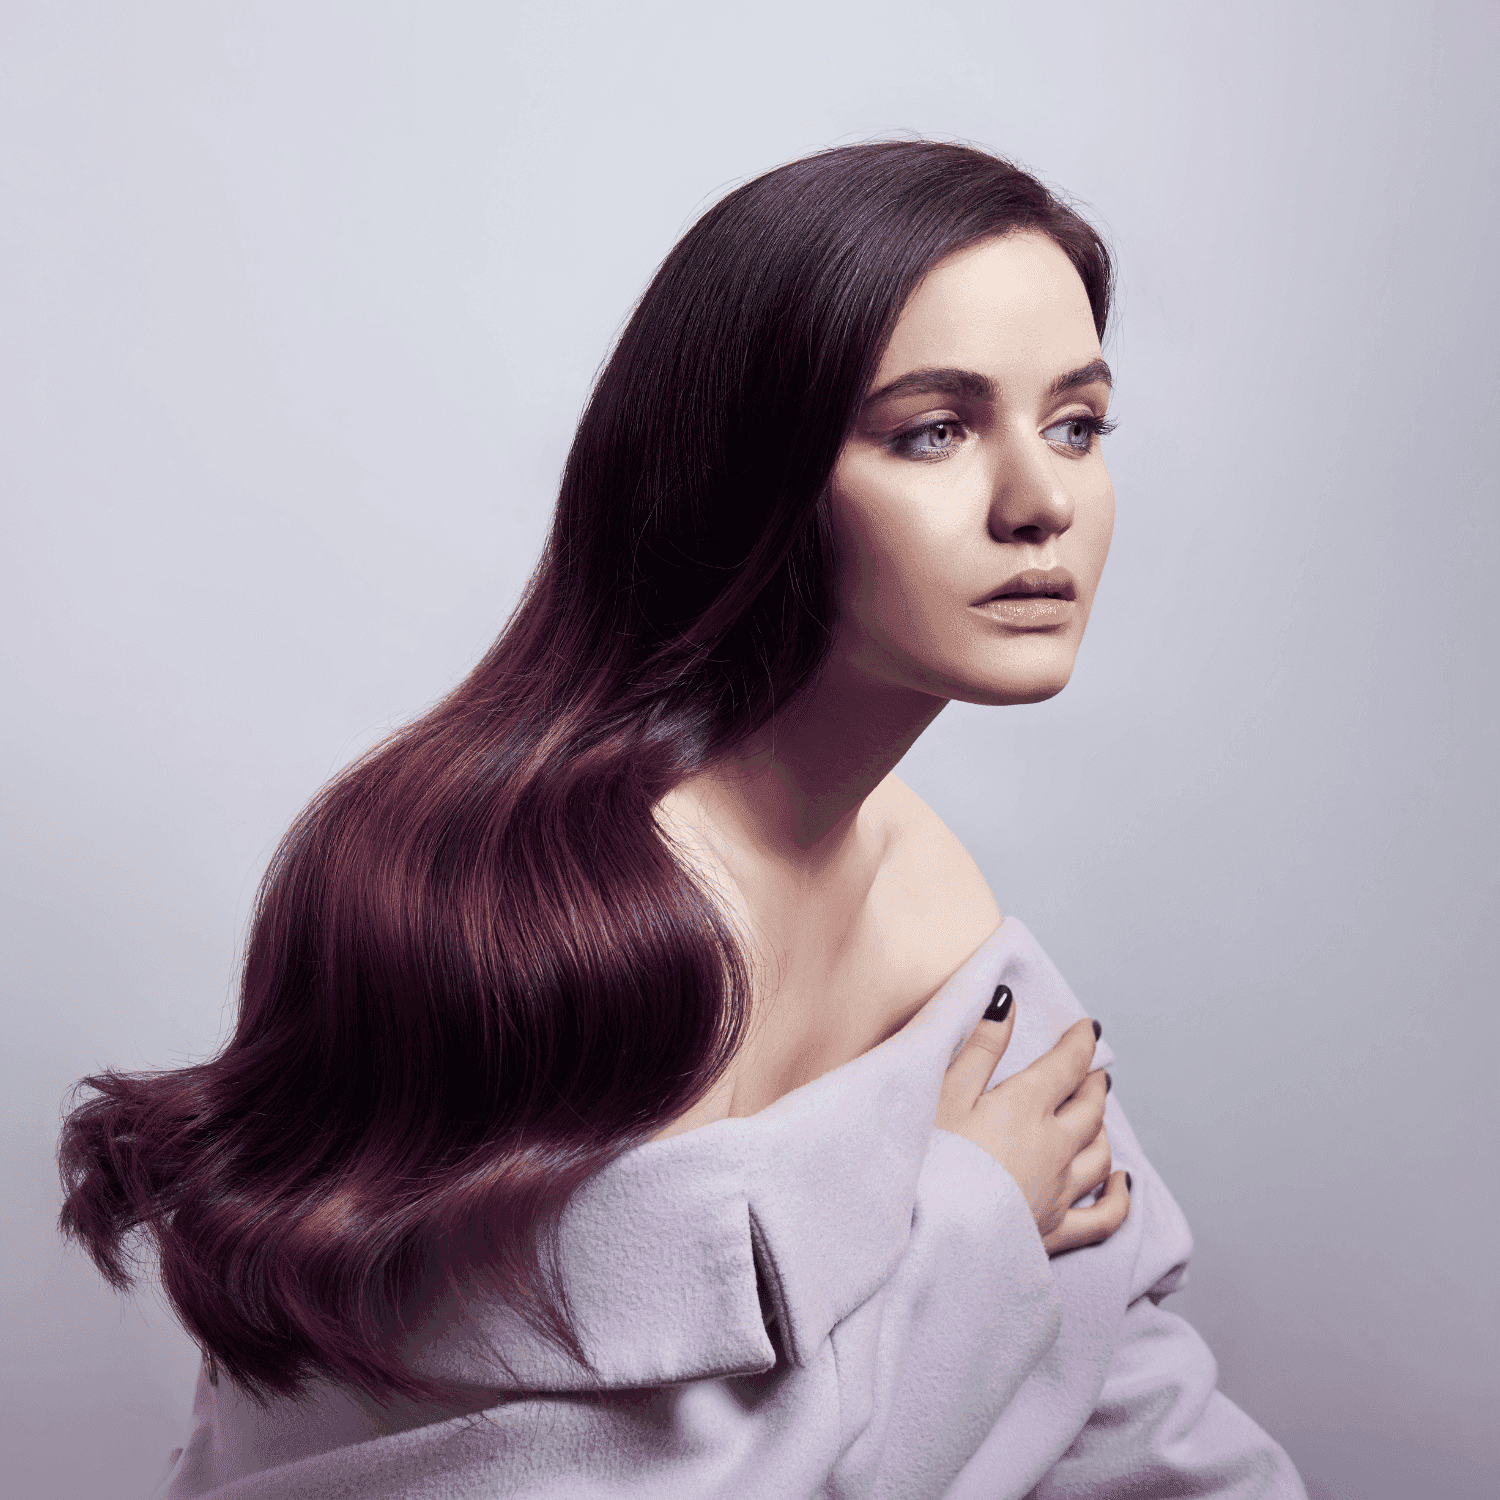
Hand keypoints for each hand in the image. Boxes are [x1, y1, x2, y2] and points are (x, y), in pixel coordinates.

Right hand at [935, 990, 1130, 1254]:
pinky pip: (1104, 1217)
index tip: (1089, 1028)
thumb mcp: (945, 1092)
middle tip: (1092, 1070)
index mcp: (1026, 1107)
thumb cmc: (929, 1162)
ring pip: (1099, 1153)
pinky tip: (1122, 1184)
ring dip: (1102, 1129)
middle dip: (1093, 1083)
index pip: (1067, 1066)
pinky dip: (1119, 1197)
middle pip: (1090, 1108)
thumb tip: (1007, 1002)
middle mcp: (1054, 1147)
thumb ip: (980, 1047)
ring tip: (1097, 1116)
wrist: (931, 1239)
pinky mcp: (1054, 1233)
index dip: (1081, 1043)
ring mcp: (1059, 1192)